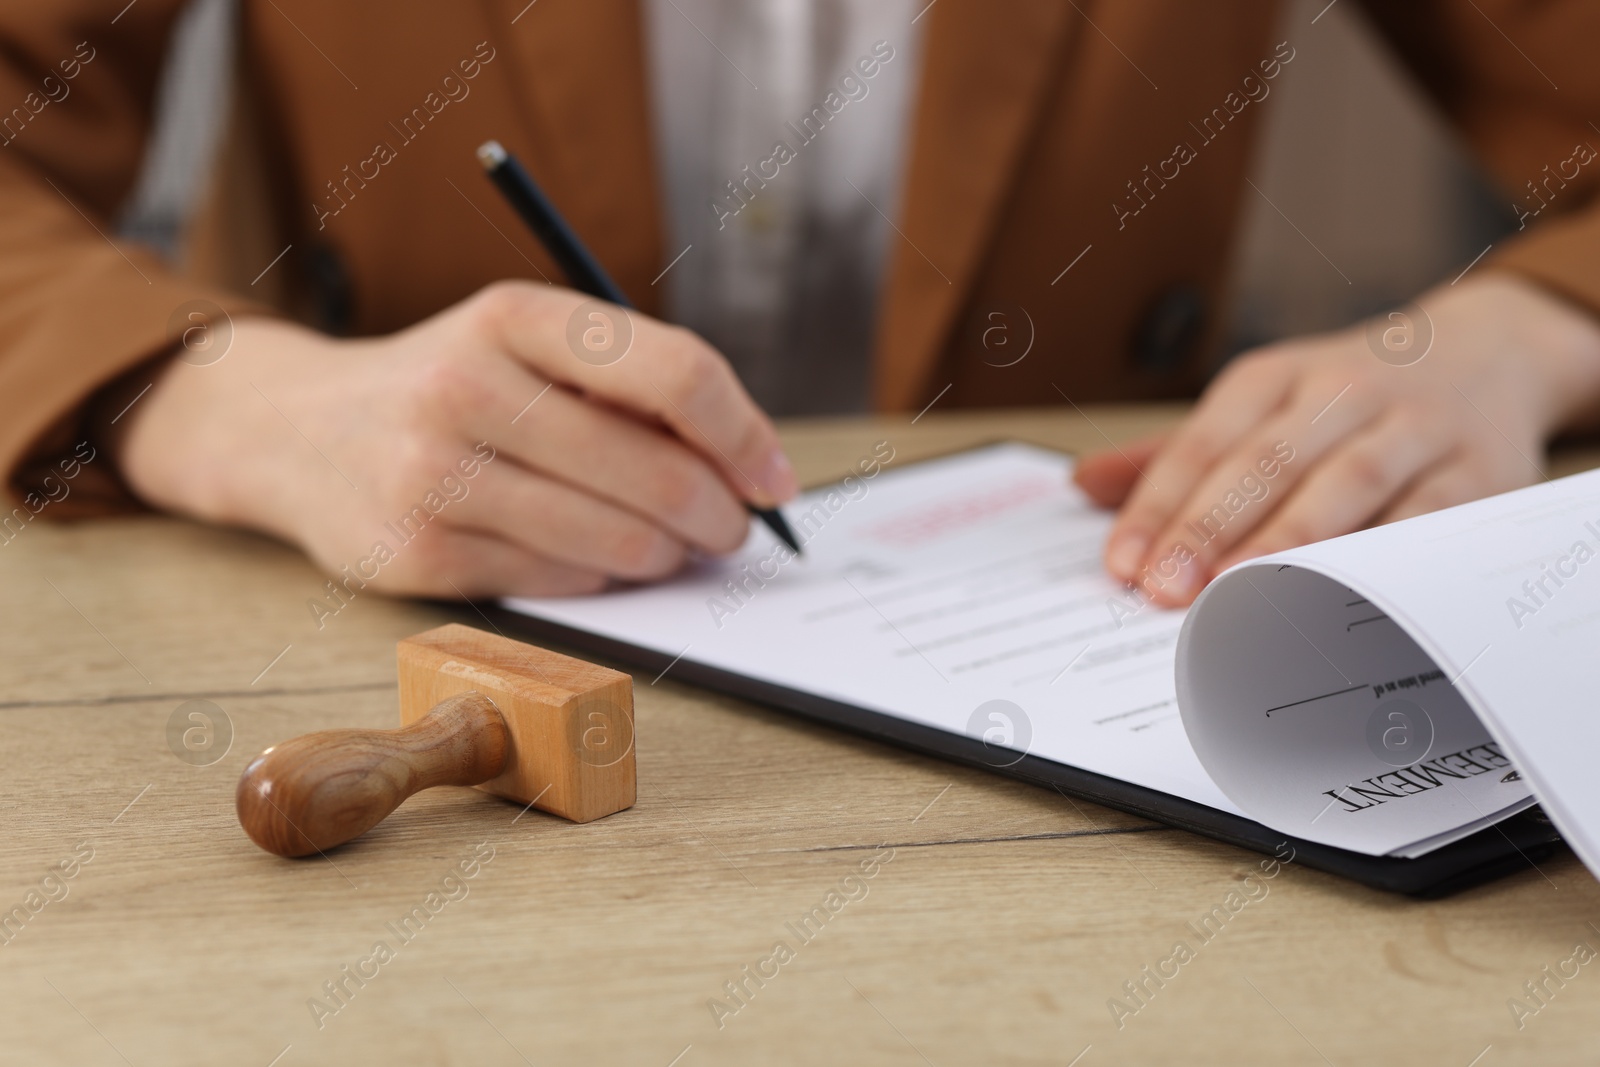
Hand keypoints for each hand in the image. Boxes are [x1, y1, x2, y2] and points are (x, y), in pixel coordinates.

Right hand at [106, 282, 797, 596]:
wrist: (296, 433)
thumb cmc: (450, 388)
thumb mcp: (524, 347)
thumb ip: (626, 387)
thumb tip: (748, 464)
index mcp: (514, 315)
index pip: (675, 372)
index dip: (745, 434)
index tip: (773, 477)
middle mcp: (468, 385)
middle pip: (656, 470)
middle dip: (718, 514)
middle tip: (729, 529)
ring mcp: (434, 474)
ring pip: (616, 539)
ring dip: (664, 554)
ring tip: (663, 544)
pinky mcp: (417, 554)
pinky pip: (561, 580)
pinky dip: (597, 576)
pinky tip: (587, 554)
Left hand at [1074, 274, 1599, 606]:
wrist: (1489, 354)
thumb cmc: (1346, 398)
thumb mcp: (1260, 404)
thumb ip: (1175, 452)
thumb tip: (1083, 483)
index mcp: (1276, 376)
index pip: (1204, 442)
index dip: (1160, 504)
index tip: (1124, 562)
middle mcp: (1341, 391)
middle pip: (1266, 462)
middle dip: (1209, 528)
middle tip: (1164, 588)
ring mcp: (1413, 426)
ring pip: (1344, 482)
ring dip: (1287, 539)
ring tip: (1236, 590)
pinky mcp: (1476, 468)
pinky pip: (1425, 514)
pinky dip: (1382, 554)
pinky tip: (1341, 591)